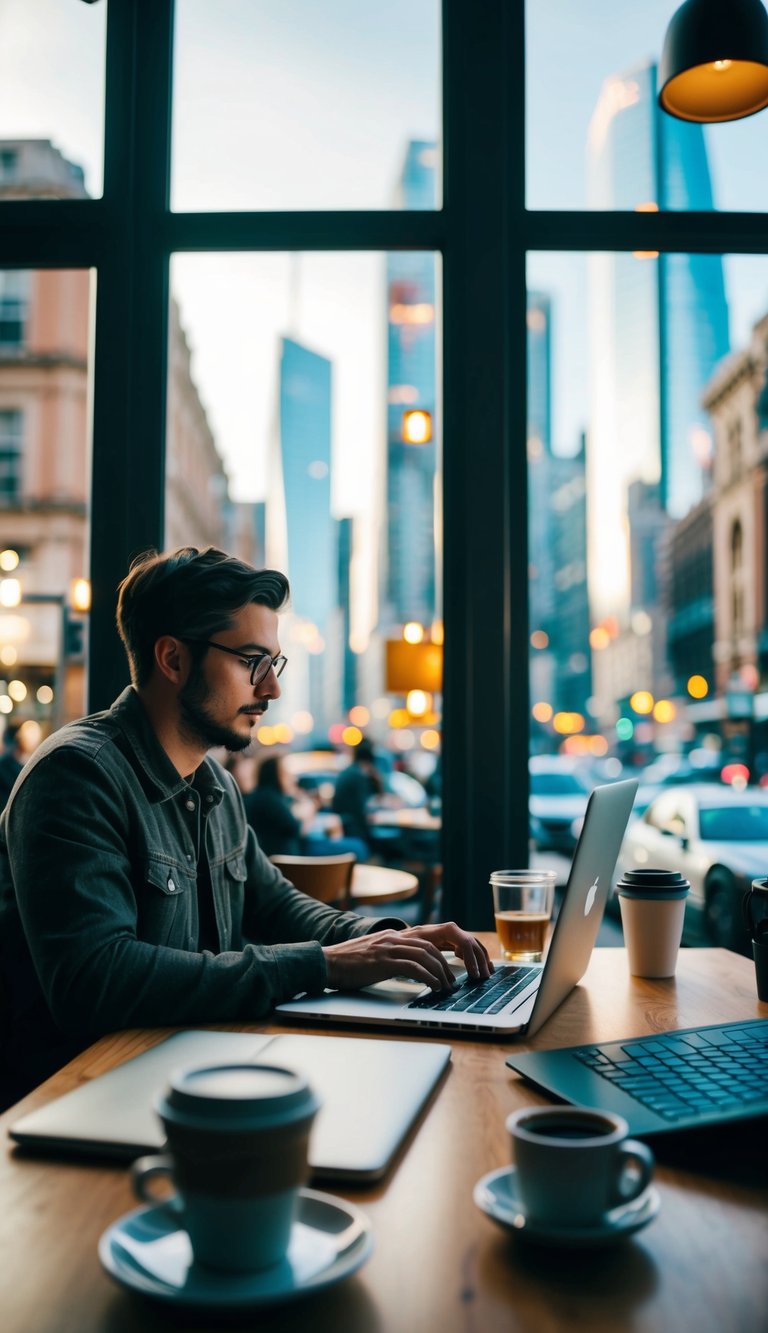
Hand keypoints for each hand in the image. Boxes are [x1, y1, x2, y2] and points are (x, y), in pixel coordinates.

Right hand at [322, 923, 490, 992]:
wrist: (324, 963)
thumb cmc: (347, 965)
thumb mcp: (373, 955)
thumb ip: (391, 956)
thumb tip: (409, 969)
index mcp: (393, 935)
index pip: (426, 938)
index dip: (443, 951)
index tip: (454, 965)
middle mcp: (393, 937)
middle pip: (431, 945)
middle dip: (447, 963)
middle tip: (455, 980)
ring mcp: (388, 947)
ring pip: (426, 954)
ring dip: (442, 972)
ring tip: (448, 987)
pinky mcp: (383, 960)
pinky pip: (414, 967)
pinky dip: (428, 977)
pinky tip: (435, 987)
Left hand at [397, 923, 491, 981]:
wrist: (391, 938)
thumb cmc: (398, 945)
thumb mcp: (407, 950)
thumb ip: (421, 958)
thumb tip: (434, 975)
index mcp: (438, 931)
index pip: (462, 940)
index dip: (471, 957)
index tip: (473, 974)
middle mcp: (446, 930)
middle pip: (471, 941)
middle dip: (480, 959)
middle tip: (484, 977)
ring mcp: (449, 935)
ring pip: (472, 943)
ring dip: (481, 958)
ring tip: (486, 973)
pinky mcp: (448, 941)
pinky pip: (467, 947)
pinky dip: (475, 956)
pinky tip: (477, 967)